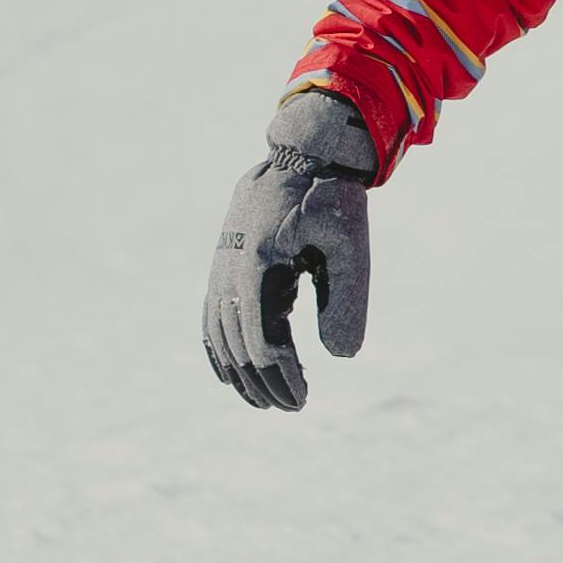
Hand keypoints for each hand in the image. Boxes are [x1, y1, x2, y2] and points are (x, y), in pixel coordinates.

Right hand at [203, 90, 376, 411]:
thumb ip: (347, 299)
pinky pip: (211, 316)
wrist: (302, 155)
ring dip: (240, 373)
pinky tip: (231, 376)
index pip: (262, 339)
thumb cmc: (332, 198)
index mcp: (260, 261)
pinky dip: (218, 349)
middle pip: (237, 344)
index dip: (282, 375)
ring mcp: (221, 266)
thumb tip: (342, 357)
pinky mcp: (223, 265)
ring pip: (219, 334)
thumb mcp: (351, 245)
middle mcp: (230, 266)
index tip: (305, 396)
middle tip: (294, 407)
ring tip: (267, 402)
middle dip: (263, 382)